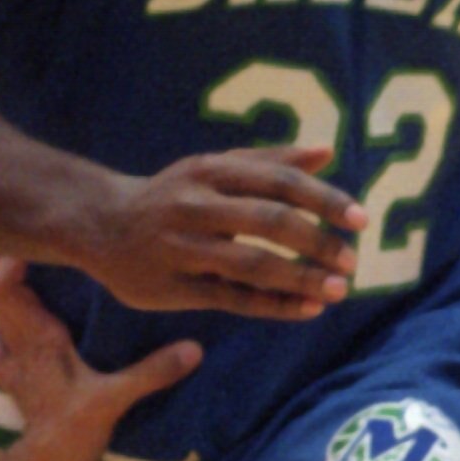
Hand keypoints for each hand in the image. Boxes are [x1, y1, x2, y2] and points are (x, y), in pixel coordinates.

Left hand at [0, 260, 201, 460]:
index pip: (6, 289)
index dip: (10, 262)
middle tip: (40, 251)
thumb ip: (154, 371)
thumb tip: (194, 348)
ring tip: (32, 280)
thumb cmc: (73, 432)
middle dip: (14, 272)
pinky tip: (16, 325)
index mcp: (40, 340)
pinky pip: (0, 346)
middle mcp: (21, 347)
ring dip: (9, 299)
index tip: (29, 239)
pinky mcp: (16, 386)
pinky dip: (3, 329)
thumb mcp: (116, 397)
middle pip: (1, 297)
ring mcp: (14, 367)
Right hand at [84, 149, 365, 318]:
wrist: (100, 224)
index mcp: (211, 170)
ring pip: (251, 263)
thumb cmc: (172, 194)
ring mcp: (184, 247)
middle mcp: (197, 205)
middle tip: (352, 260)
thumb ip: (269, 160)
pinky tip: (308, 309)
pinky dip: (273, 304)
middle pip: (268, 220)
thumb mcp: (213, 167)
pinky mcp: (175, 286)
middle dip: (316, 241)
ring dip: (301, 278)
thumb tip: (326, 151)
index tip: (360, 219)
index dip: (324, 199)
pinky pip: (232, 298)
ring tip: (339, 289)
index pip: (278, 181)